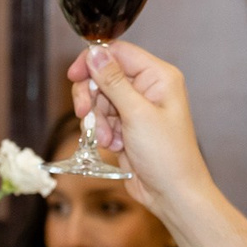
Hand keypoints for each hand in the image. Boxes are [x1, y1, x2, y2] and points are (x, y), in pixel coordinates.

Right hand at [68, 41, 221, 230]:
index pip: (118, 53)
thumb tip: (95, 52)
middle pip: (104, 75)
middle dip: (92, 96)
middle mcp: (148, 88)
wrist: (172, 193)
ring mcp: (137, 108)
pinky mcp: (127, 126)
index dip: (93, 61)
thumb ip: (113, 81)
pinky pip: (102, 119)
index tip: (74, 76)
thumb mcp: (137, 114)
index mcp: (158, 76)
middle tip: (84, 113)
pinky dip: (102, 132)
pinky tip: (114, 146)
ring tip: (109, 139)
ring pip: (100, 99)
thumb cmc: (167, 155)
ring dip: (97, 120)